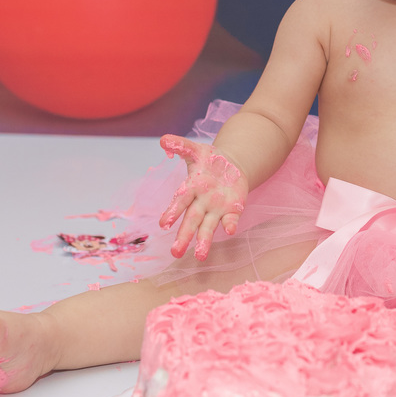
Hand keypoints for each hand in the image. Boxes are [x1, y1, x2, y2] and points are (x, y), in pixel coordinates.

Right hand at [158, 135, 247, 260]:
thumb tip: (163, 139)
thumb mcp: (196, 150)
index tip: (163, 224)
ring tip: (200, 257)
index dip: (172, 212)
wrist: (231, 166)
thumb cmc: (209, 160)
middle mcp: (201, 202)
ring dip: (204, 241)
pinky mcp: (232, 210)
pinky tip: (229, 231)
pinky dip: (229, 225)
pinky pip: (230, 220)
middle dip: (184, 236)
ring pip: (208, 227)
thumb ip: (181, 146)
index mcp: (191, 188)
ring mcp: (216, 208)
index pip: (180, 201)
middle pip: (191, 221)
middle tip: (176, 253)